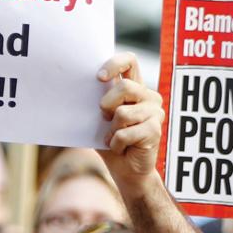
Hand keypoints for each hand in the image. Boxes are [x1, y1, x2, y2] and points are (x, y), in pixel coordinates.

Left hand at [96, 53, 164, 187]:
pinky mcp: (155, 130)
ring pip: (122, 113)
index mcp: (135, 89)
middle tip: (105, 120)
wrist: (126, 171)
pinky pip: (125, 133)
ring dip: (111, 131)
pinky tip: (121, 148)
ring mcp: (154, 113)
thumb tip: (77, 88)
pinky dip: (116, 144)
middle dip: (107, 105)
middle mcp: (148, 97)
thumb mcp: (99, 120)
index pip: (130, 62)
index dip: (114, 64)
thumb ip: (97, 102)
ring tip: (116, 139)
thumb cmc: (110, 142)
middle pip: (125, 87)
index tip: (100, 78)